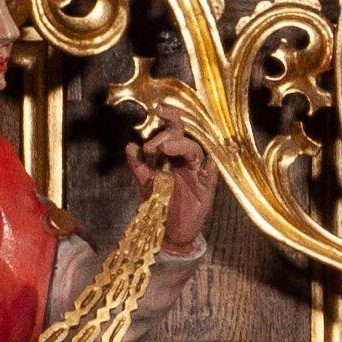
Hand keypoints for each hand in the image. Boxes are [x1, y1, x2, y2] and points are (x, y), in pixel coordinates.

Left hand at [130, 127, 217, 255]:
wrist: (168, 232)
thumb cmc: (159, 206)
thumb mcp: (145, 183)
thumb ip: (138, 165)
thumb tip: (130, 145)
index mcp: (172, 157)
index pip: (173, 132)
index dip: (169, 118)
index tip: (158, 110)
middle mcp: (186, 161)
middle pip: (185, 137)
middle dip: (170, 134)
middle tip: (152, 146)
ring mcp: (197, 173)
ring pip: (195, 150)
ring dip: (181, 146)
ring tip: (164, 149)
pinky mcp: (206, 188)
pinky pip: (211, 172)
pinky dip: (207, 164)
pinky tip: (199, 161)